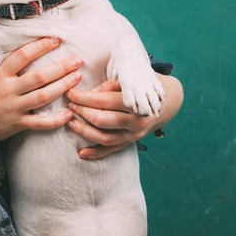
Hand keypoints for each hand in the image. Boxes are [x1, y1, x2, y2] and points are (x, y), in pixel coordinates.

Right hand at [0, 37, 82, 166]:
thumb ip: (5, 67)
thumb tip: (27, 49)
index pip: (21, 56)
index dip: (39, 47)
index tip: (56, 40)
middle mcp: (7, 90)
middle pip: (38, 77)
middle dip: (60, 67)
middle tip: (77, 60)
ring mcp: (14, 108)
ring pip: (42, 97)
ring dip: (62, 86)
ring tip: (77, 77)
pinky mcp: (19, 124)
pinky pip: (41, 123)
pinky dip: (56, 120)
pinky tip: (69, 113)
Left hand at [66, 74, 182, 159]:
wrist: (166, 103)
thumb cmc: (142, 87)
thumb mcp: (127, 82)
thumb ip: (107, 88)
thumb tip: (85, 94)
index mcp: (135, 103)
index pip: (104, 101)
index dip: (84, 97)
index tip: (70, 92)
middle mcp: (136, 121)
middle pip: (103, 120)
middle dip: (82, 112)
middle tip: (69, 105)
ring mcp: (133, 135)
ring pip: (105, 138)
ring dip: (85, 132)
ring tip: (70, 123)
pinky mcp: (130, 143)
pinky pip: (111, 150)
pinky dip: (95, 154)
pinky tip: (81, 153)